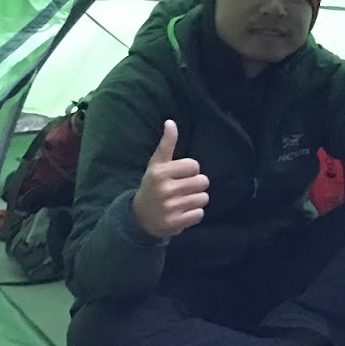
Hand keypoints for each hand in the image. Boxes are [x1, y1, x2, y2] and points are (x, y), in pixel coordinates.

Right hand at [132, 120, 208, 237]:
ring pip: (203, 198)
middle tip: (182, 189)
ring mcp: (170, 208)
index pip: (194, 166)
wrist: (140, 217)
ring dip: (196, 200)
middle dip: (195, 185)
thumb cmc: (153, 185)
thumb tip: (171, 122)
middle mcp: (165, 189)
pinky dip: (194, 214)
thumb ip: (166, 144)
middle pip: (202, 182)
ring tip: (182, 201)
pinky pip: (200, 214)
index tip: (179, 175)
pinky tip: (182, 212)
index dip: (190, 170)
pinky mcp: (175, 223)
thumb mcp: (156, 164)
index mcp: (160, 172)